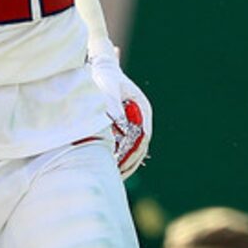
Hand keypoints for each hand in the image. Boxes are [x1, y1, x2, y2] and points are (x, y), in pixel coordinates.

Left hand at [91, 50, 152, 178]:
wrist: (103, 72)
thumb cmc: (105, 78)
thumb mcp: (108, 88)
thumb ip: (112, 104)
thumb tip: (117, 123)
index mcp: (143, 108)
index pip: (144, 136)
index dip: (134, 151)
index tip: (123, 162)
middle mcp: (142, 117)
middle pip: (141, 146)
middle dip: (130, 161)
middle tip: (118, 173)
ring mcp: (136, 123)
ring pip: (135, 149)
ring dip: (126, 163)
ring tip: (115, 175)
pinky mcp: (127, 128)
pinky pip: (127, 146)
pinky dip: (121, 158)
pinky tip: (112, 168)